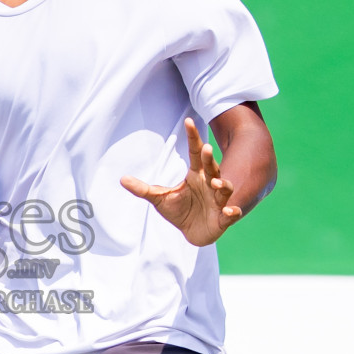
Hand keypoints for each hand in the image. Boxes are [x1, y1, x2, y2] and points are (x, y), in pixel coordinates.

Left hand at [121, 118, 243, 247]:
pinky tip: (229, 211)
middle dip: (209, 158)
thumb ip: (143, 189)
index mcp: (196, 175)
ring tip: (215, 182)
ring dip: (222, 184)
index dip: (193, 137)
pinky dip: (232, 212)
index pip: (195, 153)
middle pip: (211, 167)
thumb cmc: (179, 210)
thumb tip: (122, 179)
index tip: (189, 121)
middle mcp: (209, 183)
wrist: (193, 232)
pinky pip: (231, 213)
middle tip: (206, 148)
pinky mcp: (223, 217)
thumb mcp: (159, 198)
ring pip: (224, 188)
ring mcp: (218, 200)